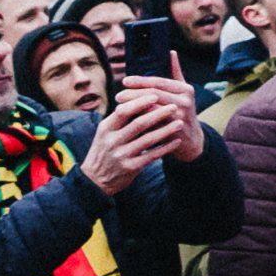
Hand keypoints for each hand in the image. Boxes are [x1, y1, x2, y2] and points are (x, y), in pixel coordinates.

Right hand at [82, 75, 196, 197]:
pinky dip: (165, 148)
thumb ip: (119, 118)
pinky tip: (176, 141)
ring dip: (166, 130)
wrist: (95, 180)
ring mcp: (121, 155)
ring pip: (147, 140)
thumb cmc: (104, 150)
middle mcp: (112, 141)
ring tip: (180, 122)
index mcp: (105, 128)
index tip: (156, 95)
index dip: (140, 102)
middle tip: (174, 107)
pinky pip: (151, 156)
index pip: (123, 111)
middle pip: (138, 124)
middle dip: (158, 114)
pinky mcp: (130, 168)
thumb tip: (139, 97)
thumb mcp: (105, 132)